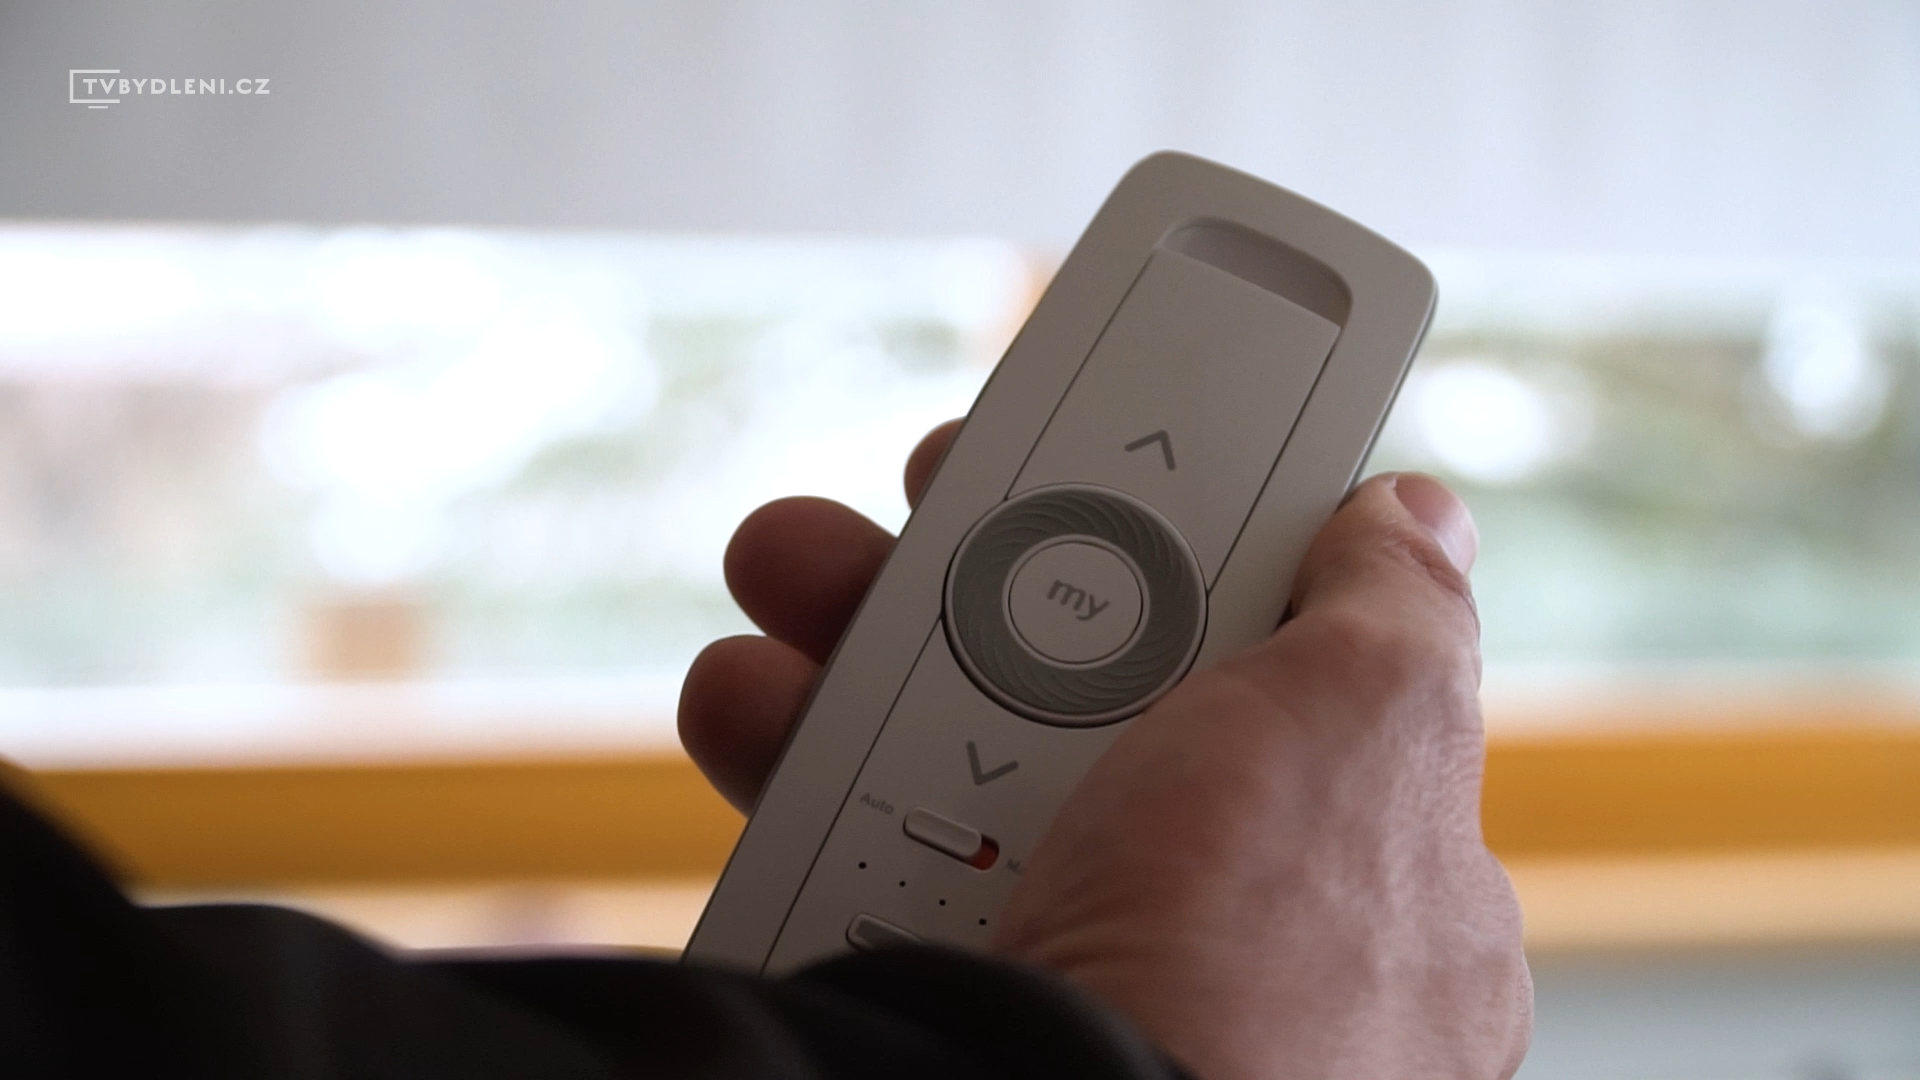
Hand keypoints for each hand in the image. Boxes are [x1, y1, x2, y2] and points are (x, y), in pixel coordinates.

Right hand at [679, 422, 1530, 1079]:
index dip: (1189, 550)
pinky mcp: (940, 990)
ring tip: (795, 568)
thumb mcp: (1365, 728)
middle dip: (995, 572)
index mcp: (1361, 862)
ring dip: (857, 640)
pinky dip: (790, 765)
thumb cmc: (1253, 963)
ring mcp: (1075, 955)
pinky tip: (753, 706)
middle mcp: (1220, 917)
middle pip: (1096, 691)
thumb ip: (1396, 608)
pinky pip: (852, 848)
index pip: (1275, 667)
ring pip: (952, 756)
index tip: (1102, 469)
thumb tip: (1415, 515)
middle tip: (927, 491)